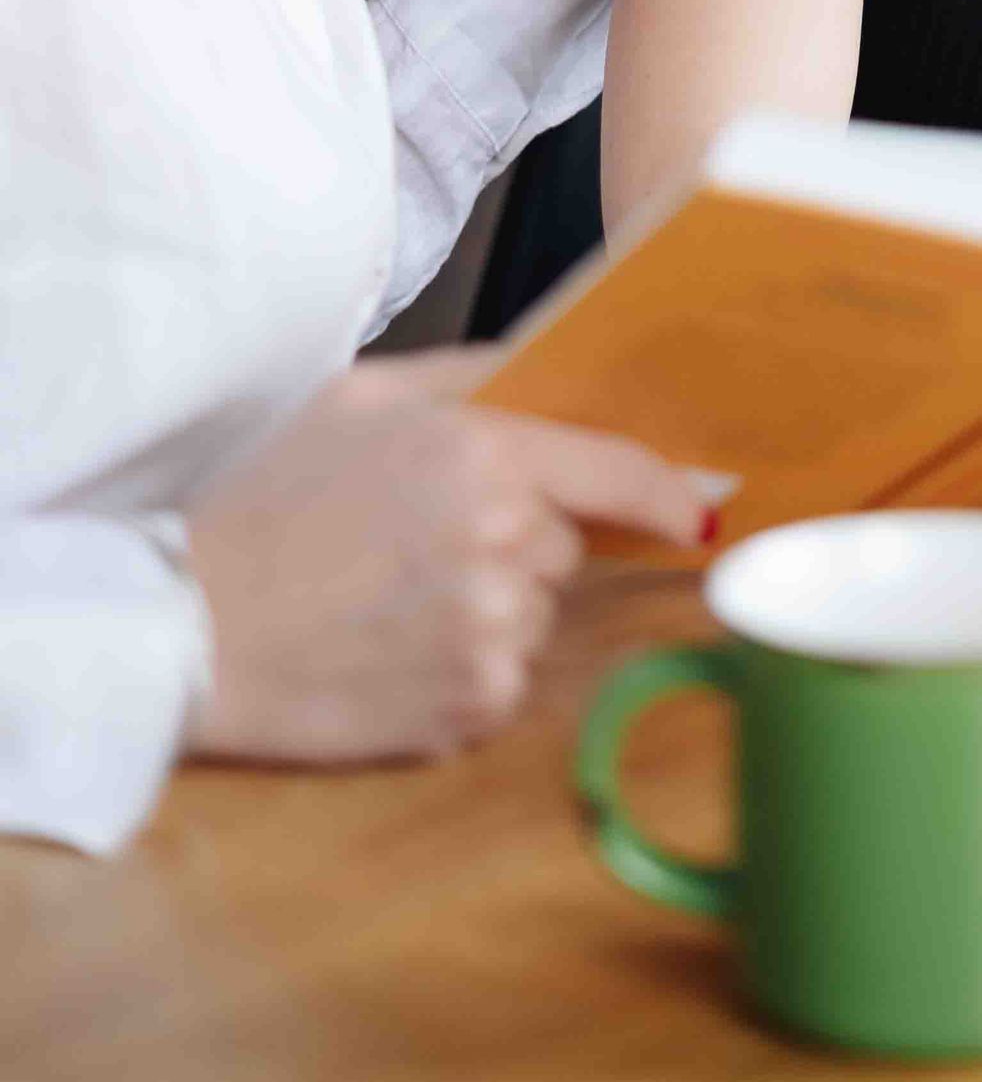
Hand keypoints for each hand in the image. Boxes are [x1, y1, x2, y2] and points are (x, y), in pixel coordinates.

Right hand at [183, 351, 707, 765]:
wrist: (182, 625)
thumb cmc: (263, 498)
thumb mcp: (362, 397)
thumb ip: (471, 375)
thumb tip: (558, 371)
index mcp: (483, 455)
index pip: (619, 472)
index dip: (669, 492)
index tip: (700, 510)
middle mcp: (504, 546)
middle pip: (564, 545)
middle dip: (518, 540)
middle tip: (418, 540)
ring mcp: (490, 635)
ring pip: (534, 613)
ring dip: (491, 605)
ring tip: (390, 597)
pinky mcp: (468, 709)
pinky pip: (503, 677)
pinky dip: (464, 666)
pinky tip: (389, 649)